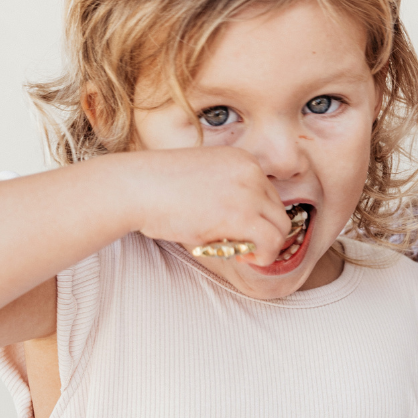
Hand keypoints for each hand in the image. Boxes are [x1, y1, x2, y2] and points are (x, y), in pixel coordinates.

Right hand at [119, 147, 291, 264]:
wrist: (136, 186)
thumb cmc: (156, 188)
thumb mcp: (201, 181)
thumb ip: (225, 196)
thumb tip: (242, 229)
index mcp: (241, 159)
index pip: (268, 194)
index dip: (257, 217)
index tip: (240, 232)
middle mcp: (251, 171)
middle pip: (278, 210)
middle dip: (264, 232)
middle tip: (242, 247)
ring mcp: (249, 192)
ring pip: (281, 228)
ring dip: (266, 247)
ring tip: (242, 253)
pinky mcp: (241, 215)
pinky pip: (271, 243)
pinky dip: (263, 256)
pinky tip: (243, 258)